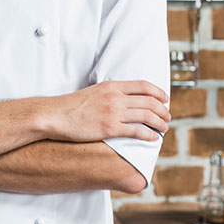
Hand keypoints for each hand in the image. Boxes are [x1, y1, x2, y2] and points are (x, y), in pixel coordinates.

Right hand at [43, 80, 169, 142]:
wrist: (56, 115)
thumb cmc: (72, 105)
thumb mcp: (94, 91)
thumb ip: (110, 93)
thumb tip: (124, 99)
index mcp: (112, 86)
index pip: (143, 86)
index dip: (158, 92)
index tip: (165, 99)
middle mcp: (115, 97)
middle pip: (149, 101)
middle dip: (163, 110)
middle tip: (167, 116)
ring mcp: (113, 112)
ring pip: (147, 116)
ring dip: (160, 122)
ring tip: (164, 127)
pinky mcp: (110, 128)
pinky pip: (137, 131)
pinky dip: (149, 135)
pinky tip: (153, 138)